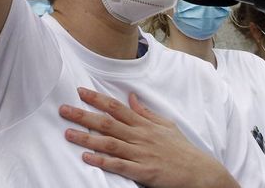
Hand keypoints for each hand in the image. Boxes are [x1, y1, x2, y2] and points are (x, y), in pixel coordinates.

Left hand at [59, 87, 236, 187]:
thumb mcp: (166, 125)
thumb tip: (132, 97)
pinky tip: (87, 157)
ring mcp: (141, 154)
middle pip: (107, 123)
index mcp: (144, 124)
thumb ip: (146, 112)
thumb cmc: (182, 149)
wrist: (200, 172)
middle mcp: (140, 136)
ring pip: (110, 143)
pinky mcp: (144, 172)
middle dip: (84, 115)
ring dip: (87, 138)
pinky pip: (120, 165)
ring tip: (68, 133)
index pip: (116, 107)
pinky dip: (103, 161)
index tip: (80, 91)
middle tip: (63, 109)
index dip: (97, 99)